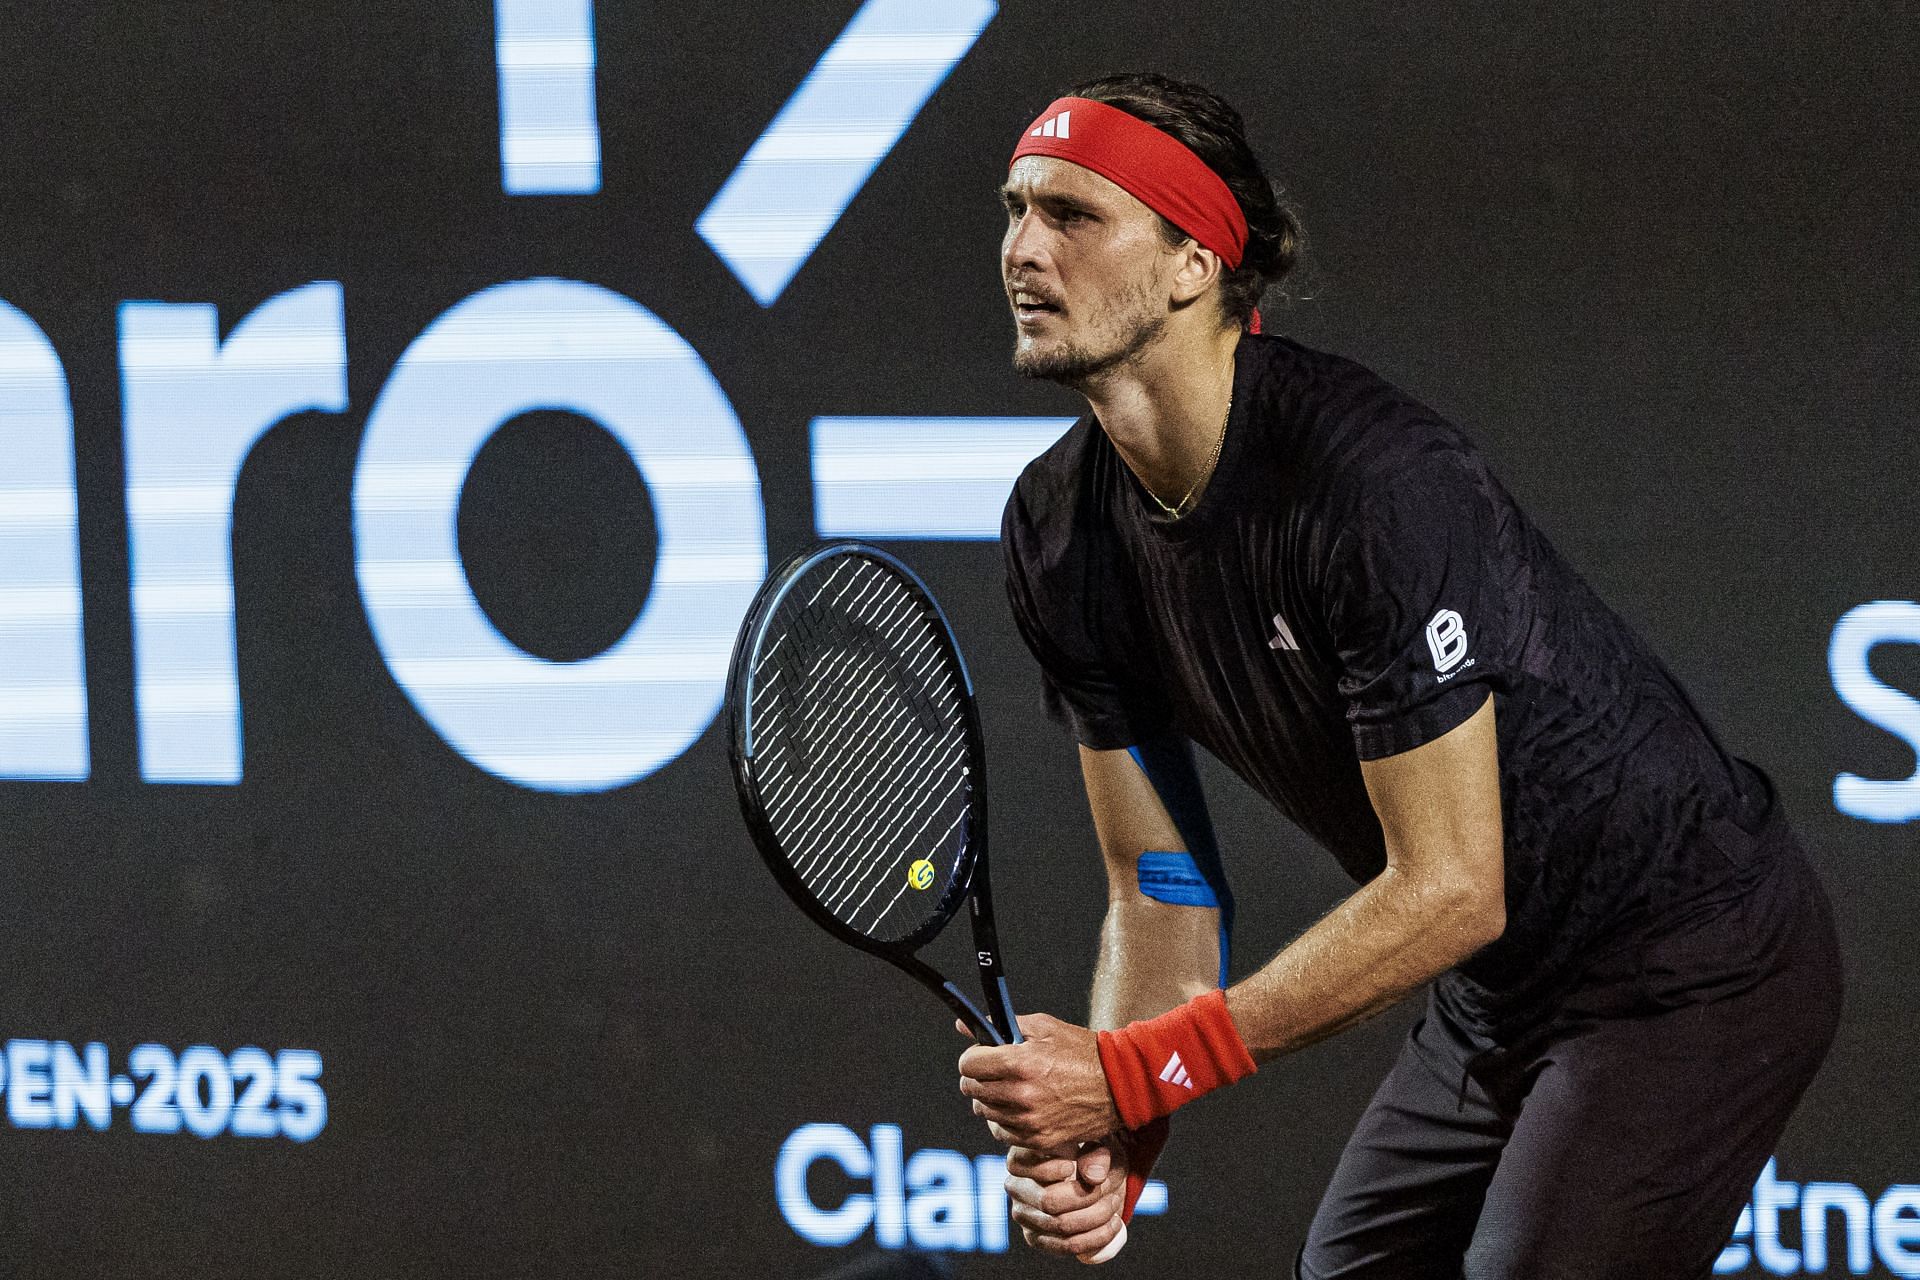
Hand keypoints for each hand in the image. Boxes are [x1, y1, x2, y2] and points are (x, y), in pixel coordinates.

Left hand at [958, 1013, 1119, 1150]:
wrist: (1120, 1084)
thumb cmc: (1082, 1051)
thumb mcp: (1044, 1027)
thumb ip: (1002, 1025)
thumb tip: (964, 1026)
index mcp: (1020, 1063)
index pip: (968, 1064)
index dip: (973, 1056)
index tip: (983, 1055)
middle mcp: (1021, 1095)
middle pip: (972, 1089)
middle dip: (979, 1077)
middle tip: (996, 1071)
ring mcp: (1030, 1122)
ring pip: (986, 1112)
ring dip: (992, 1099)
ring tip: (1013, 1088)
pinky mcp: (1041, 1140)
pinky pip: (1004, 1133)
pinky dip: (1007, 1121)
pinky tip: (1023, 1108)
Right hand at [1005, 1140, 1126, 1262]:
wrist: (1090, 1176)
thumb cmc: (1087, 1154)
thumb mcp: (1095, 1146)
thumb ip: (1095, 1156)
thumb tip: (1094, 1177)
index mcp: (1019, 1158)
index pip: (1020, 1166)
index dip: (1047, 1168)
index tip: (1071, 1165)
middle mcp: (1015, 1187)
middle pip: (1047, 1201)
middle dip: (1084, 1197)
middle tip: (1107, 1187)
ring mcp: (1023, 1216)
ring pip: (1060, 1225)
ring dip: (1095, 1217)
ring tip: (1114, 1203)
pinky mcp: (1036, 1238)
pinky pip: (1067, 1246)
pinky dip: (1096, 1237)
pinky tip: (1115, 1223)